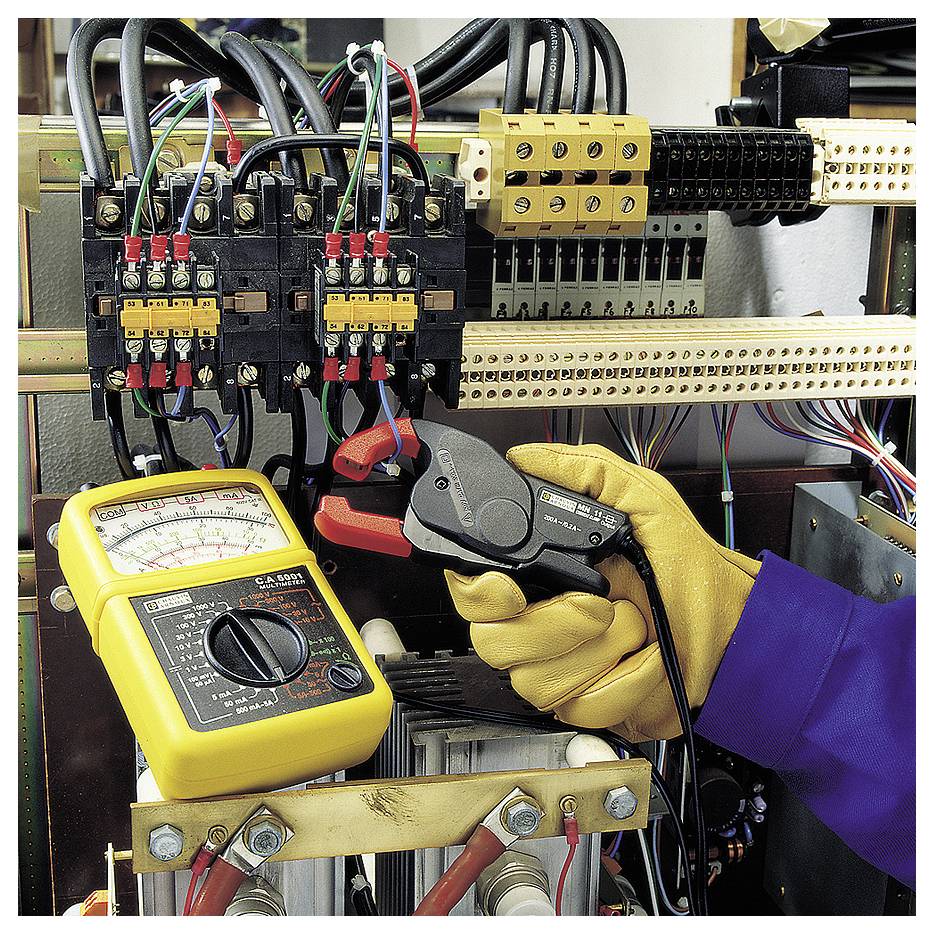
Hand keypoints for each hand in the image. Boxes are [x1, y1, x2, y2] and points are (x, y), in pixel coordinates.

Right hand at [445, 443, 760, 740]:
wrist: (729, 626)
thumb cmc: (689, 568)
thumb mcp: (641, 497)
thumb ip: (583, 470)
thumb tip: (526, 457)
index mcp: (541, 574)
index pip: (473, 592)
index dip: (480, 593)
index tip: (510, 587)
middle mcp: (540, 624)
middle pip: (493, 642)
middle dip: (554, 622)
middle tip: (601, 602)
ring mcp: (560, 669)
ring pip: (536, 679)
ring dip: (601, 648)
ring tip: (633, 622)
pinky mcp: (587, 707)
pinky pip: (582, 705)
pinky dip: (626, 679)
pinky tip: (644, 657)